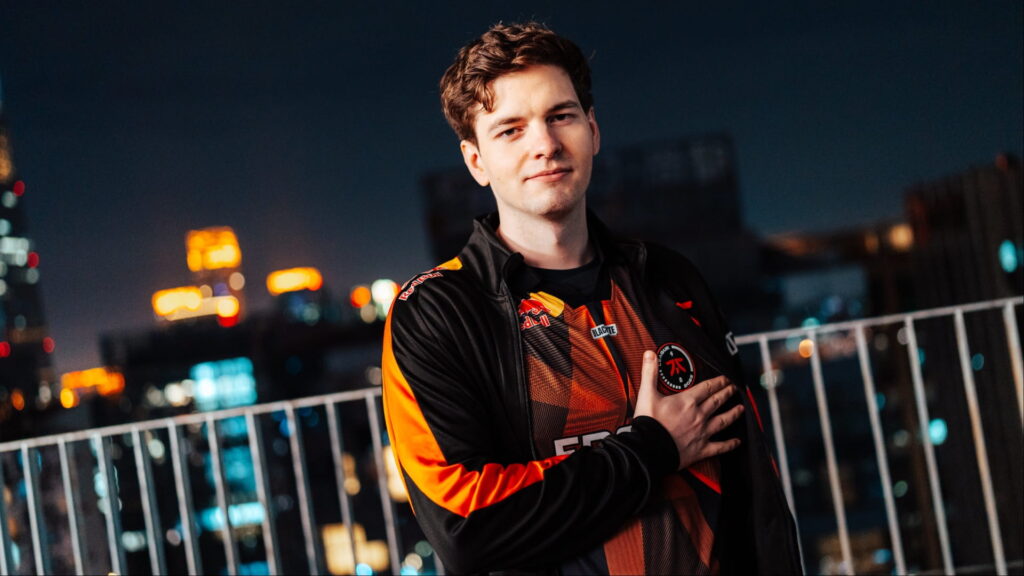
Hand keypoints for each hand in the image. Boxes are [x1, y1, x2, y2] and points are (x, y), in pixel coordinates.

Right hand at [634, 350, 742, 469]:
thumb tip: (649, 353)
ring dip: (733, 413)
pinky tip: (737, 442)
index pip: (707, 387)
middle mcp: (699, 415)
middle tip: (735, 388)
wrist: (648, 449)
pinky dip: (730, 444)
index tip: (726, 378)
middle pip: (717, 401)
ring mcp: (702, 432)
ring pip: (723, 421)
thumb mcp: (646, 394)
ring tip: (741, 408)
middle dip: (727, 393)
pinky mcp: (701, 449)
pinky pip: (720, 447)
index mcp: (687, 402)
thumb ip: (649, 372)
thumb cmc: (648, 422)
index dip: (718, 381)